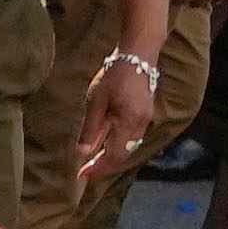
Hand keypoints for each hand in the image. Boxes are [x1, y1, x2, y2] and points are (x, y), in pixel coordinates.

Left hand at [66, 39, 170, 192]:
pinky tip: (106, 144)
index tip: (81, 174)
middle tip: (85, 170)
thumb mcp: (96, 101)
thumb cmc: (115, 74)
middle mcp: (141, 124)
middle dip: (104, 165)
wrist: (138, 54)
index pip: (114, 156)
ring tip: (93, 160)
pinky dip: (119, 144)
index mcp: (129, 122)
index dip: (98, 168)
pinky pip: (132, 136)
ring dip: (112, 156)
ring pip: (129, 147)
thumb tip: (82, 153)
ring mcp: (146, 119)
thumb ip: (90, 129)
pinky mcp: (145, 113)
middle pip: (123, 155)